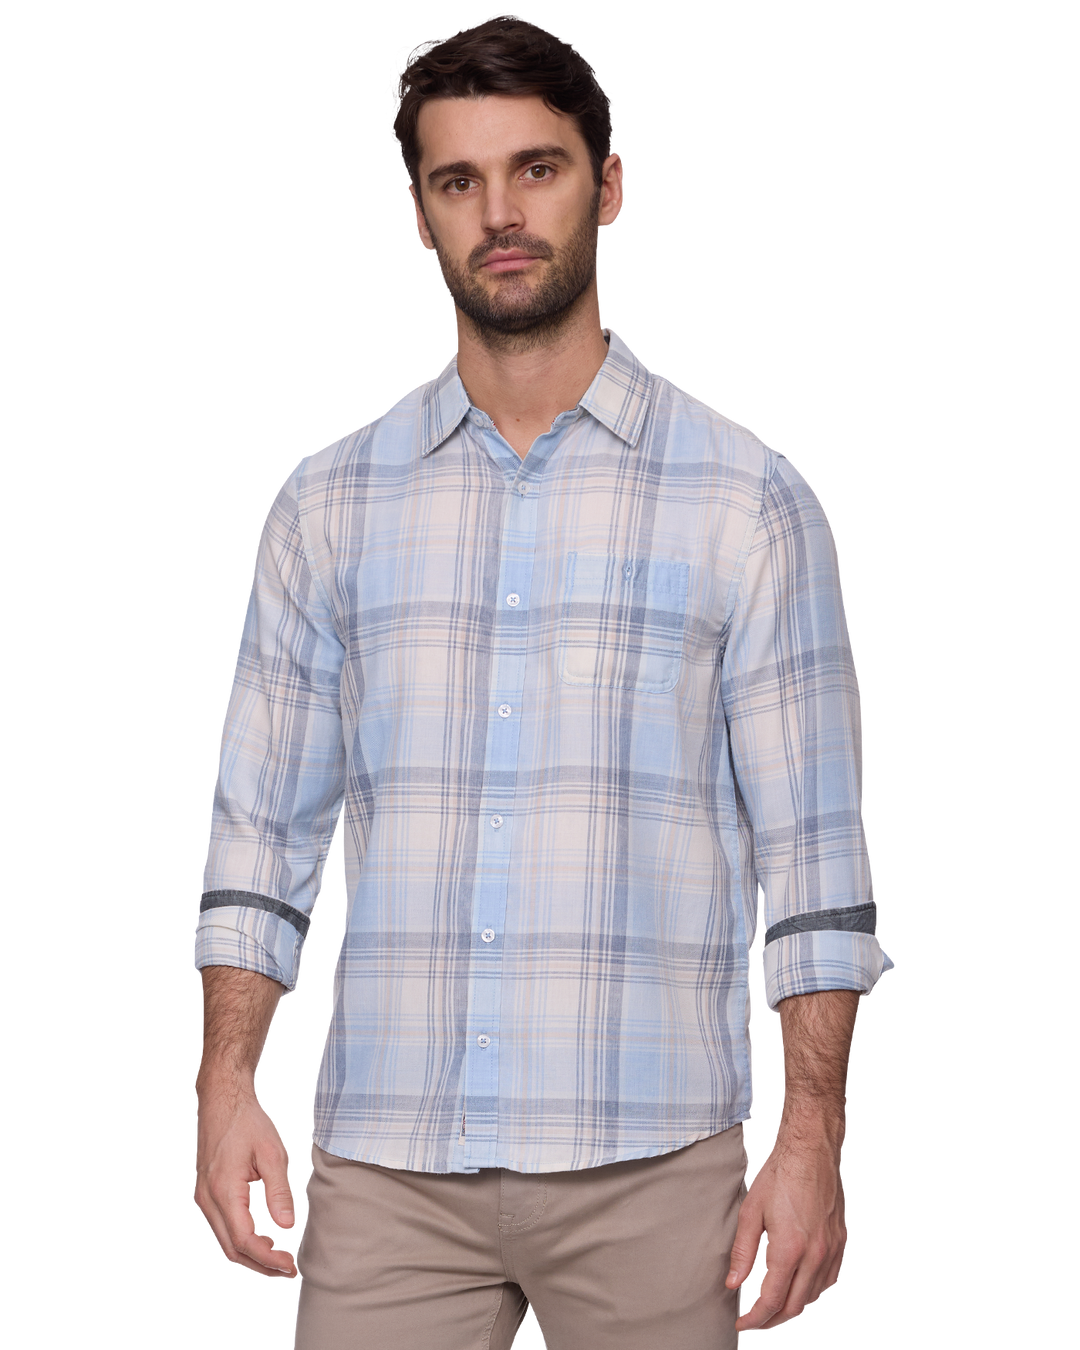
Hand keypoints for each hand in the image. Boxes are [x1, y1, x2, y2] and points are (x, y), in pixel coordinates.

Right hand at [192, 1079, 299, 1280]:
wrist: (222, 1100)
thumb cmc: (248, 1122)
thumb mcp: (273, 1152)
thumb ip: (280, 1191)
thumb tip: (287, 1226)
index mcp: (224, 1192)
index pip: (246, 1242)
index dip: (269, 1259)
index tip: (293, 1265)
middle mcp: (208, 1202)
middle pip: (232, 1251)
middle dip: (261, 1267)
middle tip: (290, 1271)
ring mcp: (203, 1200)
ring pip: (224, 1244)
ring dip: (251, 1258)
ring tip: (280, 1261)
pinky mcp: (205, 1195)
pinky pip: (221, 1230)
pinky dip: (241, 1243)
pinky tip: (262, 1240)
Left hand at [725, 1130, 849, 1332]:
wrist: (812, 1149)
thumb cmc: (780, 1173)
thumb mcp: (751, 1210)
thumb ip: (743, 1252)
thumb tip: (733, 1283)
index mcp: (789, 1248)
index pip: (772, 1300)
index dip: (755, 1319)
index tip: (742, 1324)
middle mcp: (816, 1254)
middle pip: (795, 1306)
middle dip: (773, 1320)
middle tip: (755, 1321)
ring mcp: (833, 1250)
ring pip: (815, 1297)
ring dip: (794, 1308)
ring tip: (775, 1308)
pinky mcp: (843, 1242)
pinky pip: (831, 1281)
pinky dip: (815, 1293)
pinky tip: (802, 1289)